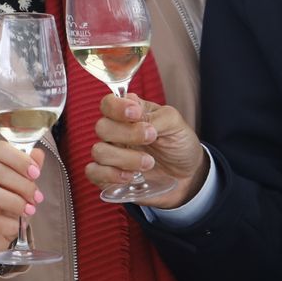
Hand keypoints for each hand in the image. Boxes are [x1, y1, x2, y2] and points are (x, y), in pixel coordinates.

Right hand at [0, 141, 43, 261]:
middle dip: (22, 184)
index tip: (36, 173)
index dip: (19, 159)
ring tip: (29, 210)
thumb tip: (37, 154)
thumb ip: (27, 168)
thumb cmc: (3, 205)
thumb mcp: (18, 184)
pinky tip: (18, 226)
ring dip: (15, 202)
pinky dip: (9, 223)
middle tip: (37, 197)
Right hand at [85, 94, 203, 208]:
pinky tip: (131, 177)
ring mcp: (111, 154)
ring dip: (125, 158)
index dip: (117, 107)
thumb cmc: (178, 144)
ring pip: (99, 151)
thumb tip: (135, 111)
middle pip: (101, 127)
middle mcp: (116, 132)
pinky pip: (93, 172)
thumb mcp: (175, 124)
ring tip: (149, 163)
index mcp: (129, 114)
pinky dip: (111, 175)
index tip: (136, 114)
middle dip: (127, 134)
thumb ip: (155, 116)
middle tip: (151, 138)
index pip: (108, 103)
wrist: (188, 175)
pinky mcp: (108, 176)